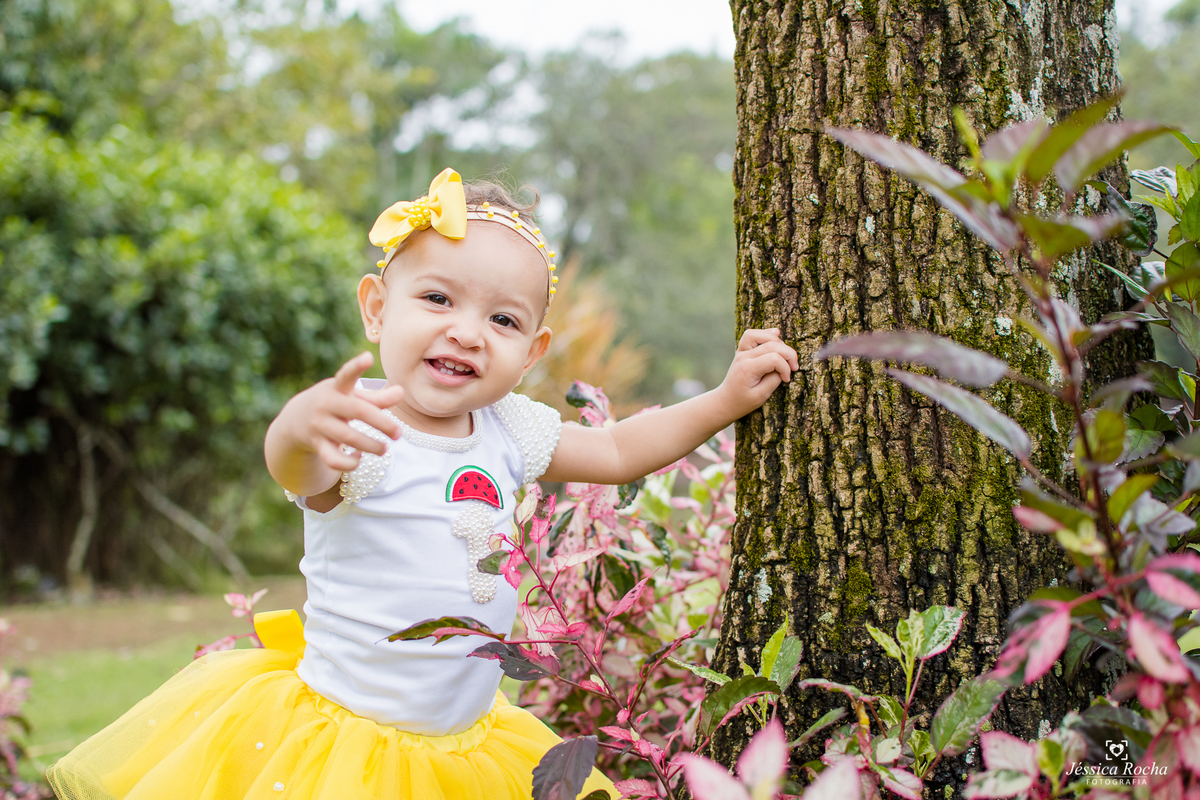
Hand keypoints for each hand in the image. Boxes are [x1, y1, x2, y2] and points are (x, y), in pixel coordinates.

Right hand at [274, 352, 403, 473]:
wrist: (295, 420)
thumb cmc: (334, 403)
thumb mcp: (351, 396)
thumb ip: (376, 397)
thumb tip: (401, 392)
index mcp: (337, 388)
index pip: (346, 375)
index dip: (357, 367)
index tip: (368, 357)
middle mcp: (326, 404)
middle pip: (358, 411)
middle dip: (382, 423)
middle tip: (398, 433)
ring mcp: (319, 425)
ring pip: (349, 438)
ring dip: (371, 446)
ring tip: (384, 449)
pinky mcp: (316, 445)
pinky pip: (333, 459)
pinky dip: (349, 463)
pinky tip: (358, 458)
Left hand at [717, 328, 798, 417]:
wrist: (726, 401)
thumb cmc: (743, 401)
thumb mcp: (761, 396)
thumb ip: (774, 380)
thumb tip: (783, 367)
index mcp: (747, 369)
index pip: (773, 359)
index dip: (785, 367)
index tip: (787, 379)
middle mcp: (743, 357)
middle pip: (771, 345)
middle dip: (788, 354)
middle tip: (794, 368)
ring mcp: (741, 352)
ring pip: (759, 335)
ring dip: (777, 341)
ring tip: (786, 353)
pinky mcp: (742, 350)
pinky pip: (752, 335)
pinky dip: (765, 334)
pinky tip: (776, 334)